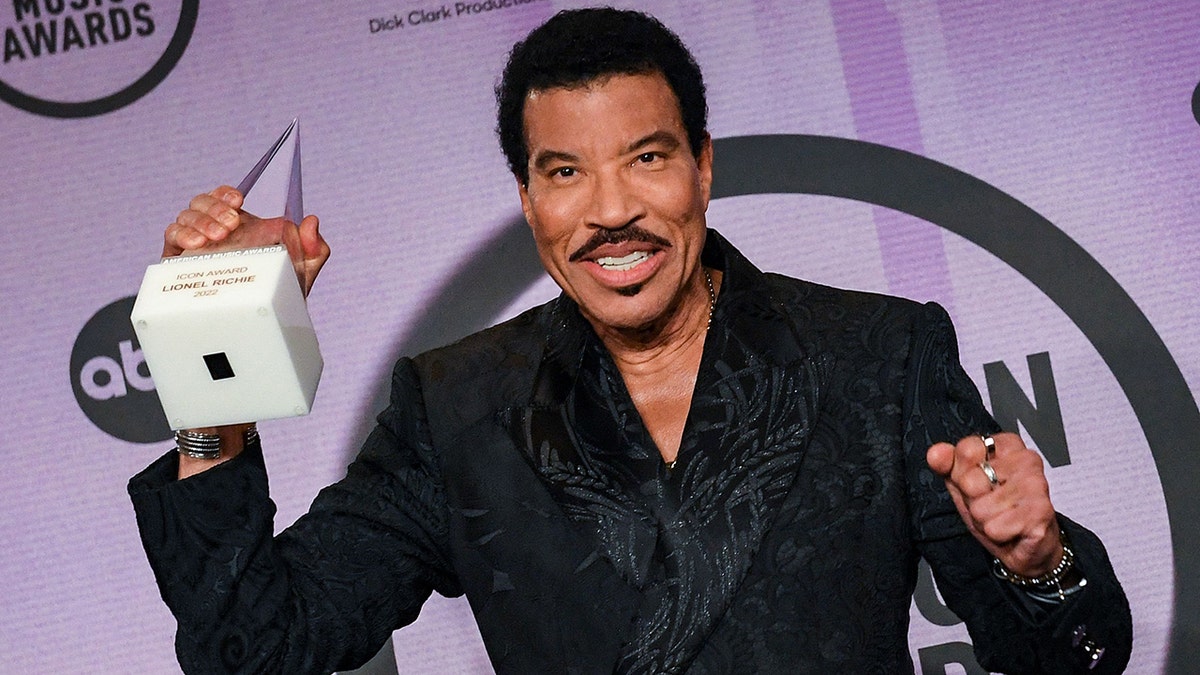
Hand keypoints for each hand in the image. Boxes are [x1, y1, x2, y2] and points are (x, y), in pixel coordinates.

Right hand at [163, 185, 329, 295]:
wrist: (260, 322)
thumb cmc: (279, 293)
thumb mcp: (302, 269)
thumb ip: (314, 247)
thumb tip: (312, 222)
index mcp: (241, 227)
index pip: (224, 198)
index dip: (225, 194)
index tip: (238, 201)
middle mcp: (215, 232)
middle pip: (201, 203)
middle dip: (213, 207)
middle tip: (231, 222)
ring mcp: (196, 245)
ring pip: (185, 216)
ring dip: (199, 221)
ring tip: (216, 236)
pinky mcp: (180, 262)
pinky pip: (170, 238)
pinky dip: (180, 235)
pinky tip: (195, 244)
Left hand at [926, 432, 1062, 576]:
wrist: (1025, 543)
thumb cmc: (997, 509)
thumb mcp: (964, 484)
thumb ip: (947, 464)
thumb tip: (936, 453)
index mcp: (1007, 445)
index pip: (966, 450)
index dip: (962, 473)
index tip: (979, 479)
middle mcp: (1026, 459)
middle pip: (970, 481)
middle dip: (973, 500)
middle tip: (990, 504)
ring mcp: (1036, 484)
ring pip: (981, 508)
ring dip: (985, 520)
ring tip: (1002, 516)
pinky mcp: (1040, 512)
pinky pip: (995, 527)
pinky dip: (997, 533)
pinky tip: (1012, 528)